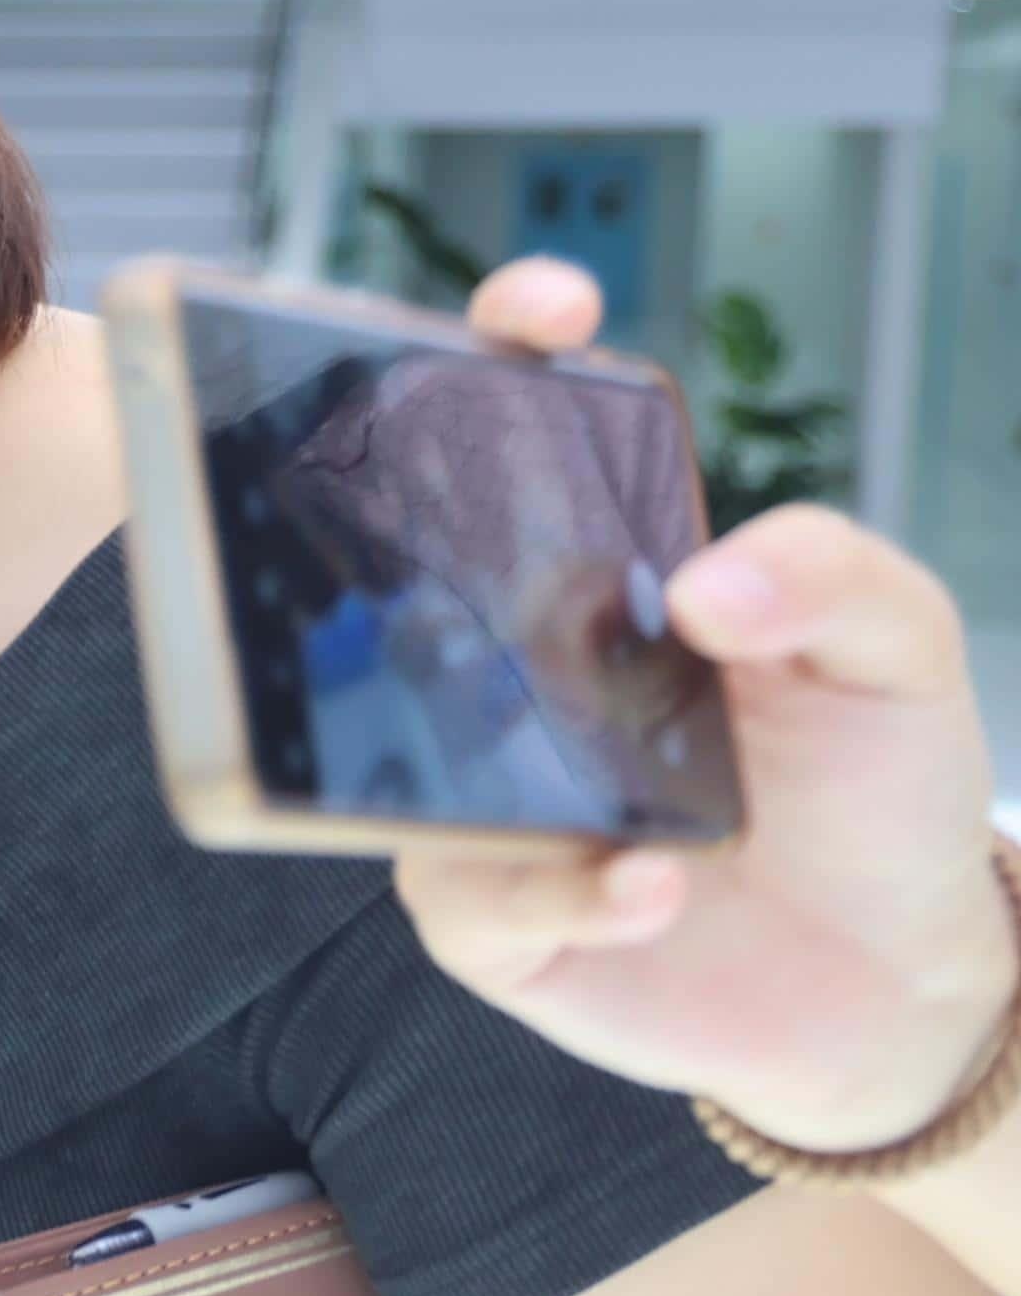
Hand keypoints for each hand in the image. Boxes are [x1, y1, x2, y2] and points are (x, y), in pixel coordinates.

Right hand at [391, 259, 1012, 1152]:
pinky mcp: (484, 917)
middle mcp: (511, 670)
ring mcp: (479, 791)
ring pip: (402, 746)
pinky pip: (468, 894)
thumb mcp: (903, 652)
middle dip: (392, 530)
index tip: (543, 310)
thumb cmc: (877, 791)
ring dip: (489, 756)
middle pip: (404, 572)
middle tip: (469, 544)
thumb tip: (704, 587)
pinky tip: (646, 885)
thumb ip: (835, 575)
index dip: (507, 356)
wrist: (893, 985)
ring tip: (608, 792)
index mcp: (599, 576)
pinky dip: (559, 889)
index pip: (523, 440)